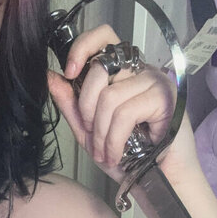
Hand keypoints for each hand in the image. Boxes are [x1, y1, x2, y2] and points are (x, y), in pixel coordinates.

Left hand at [48, 24, 196, 183]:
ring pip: (109, 96)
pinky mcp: (166, 97)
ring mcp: (155, 81)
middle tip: (93, 135)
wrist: (158, 181)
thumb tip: (50, 76)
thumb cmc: (130, 155)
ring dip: (101, 133)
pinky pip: (126, 112)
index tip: (69, 73)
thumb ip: (71, 103)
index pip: (104, 36)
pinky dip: (115, 139)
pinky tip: (117, 153)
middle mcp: (140, 70)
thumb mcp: (90, 130)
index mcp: (123, 72)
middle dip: (86, 108)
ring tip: (106, 152)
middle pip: (100, 68)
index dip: (82, 47)